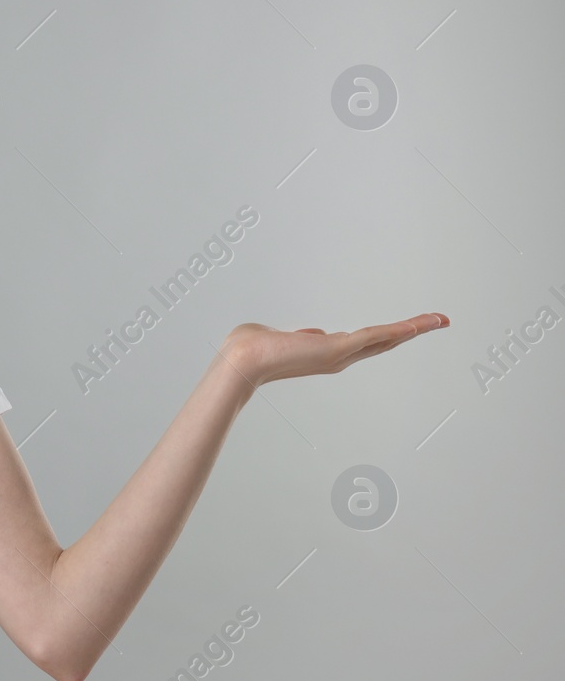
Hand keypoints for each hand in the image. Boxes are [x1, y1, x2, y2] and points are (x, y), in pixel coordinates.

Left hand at [222, 312, 448, 387]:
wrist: (241, 360)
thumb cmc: (249, 348)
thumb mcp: (279, 338)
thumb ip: (298, 336)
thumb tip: (309, 335)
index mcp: (324, 353)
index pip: (363, 343)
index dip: (386, 336)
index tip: (406, 329)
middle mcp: (337, 357)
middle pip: (383, 342)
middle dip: (412, 331)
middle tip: (439, 321)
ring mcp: (339, 355)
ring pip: (384, 339)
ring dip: (414, 328)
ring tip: (439, 320)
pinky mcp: (336, 350)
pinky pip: (372, 337)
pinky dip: (395, 331)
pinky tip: (416, 326)